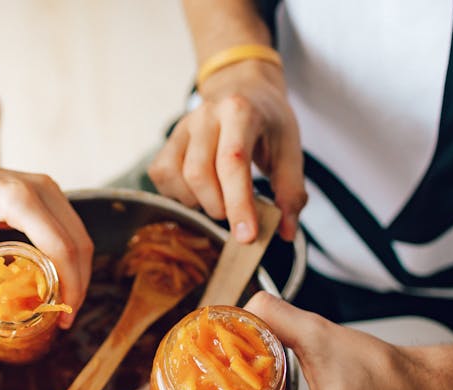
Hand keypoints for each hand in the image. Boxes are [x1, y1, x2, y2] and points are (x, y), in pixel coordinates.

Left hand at [0, 156, 92, 341]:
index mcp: (19, 199)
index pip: (60, 248)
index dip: (70, 286)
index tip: (63, 316)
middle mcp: (43, 189)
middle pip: (79, 245)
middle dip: (79, 285)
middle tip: (66, 317)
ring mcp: (51, 187)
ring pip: (82, 237)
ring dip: (80, 272)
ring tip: (67, 302)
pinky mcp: (52, 190)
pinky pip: (74, 228)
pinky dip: (74, 256)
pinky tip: (63, 279)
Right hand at [148, 60, 306, 242]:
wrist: (246, 89)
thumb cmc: (269, 123)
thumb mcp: (291, 150)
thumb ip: (290, 191)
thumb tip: (286, 232)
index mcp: (241, 111)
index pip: (233, 162)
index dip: (238, 203)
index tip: (247, 236)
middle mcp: (206, 115)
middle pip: (199, 174)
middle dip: (218, 207)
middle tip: (235, 213)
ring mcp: (182, 127)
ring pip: (175, 177)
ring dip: (197, 202)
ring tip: (218, 200)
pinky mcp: (168, 141)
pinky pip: (161, 176)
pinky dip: (178, 195)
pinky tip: (199, 193)